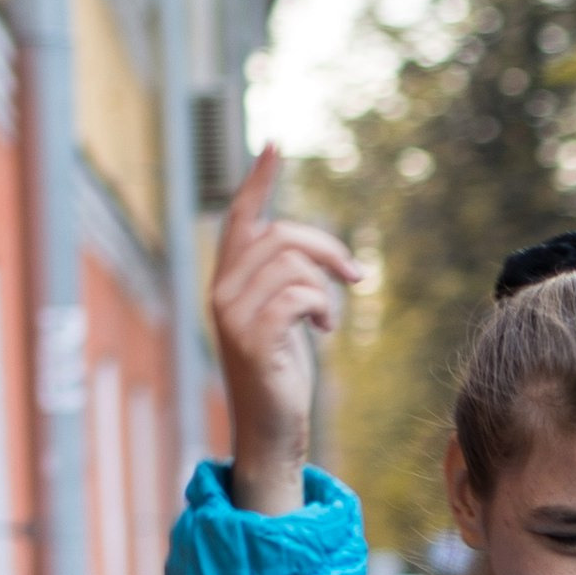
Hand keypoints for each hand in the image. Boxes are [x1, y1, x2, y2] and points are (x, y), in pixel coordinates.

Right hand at [208, 145, 362, 515]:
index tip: (276, 144)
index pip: (241, 219)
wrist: (270, 430)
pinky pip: (296, 296)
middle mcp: (220, 291)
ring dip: (325, 286)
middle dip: (326, 249)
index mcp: (227, 281)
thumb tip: (313, 254)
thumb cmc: (281, 376)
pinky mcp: (252, 339)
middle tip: (355, 277)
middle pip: (280, 236)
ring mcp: (232, 315)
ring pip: (291, 265)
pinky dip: (320, 307)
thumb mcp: (282, 322)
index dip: (258, 181)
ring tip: (328, 316)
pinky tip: (322, 330)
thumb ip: (285, 284)